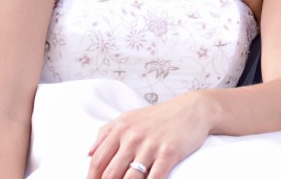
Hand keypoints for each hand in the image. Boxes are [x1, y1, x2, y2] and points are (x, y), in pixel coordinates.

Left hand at [86, 92, 211, 178]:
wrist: (192, 109)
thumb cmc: (159, 117)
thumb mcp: (129, 118)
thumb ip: (106, 133)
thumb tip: (89, 153)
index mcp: (120, 128)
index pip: (97, 160)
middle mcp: (133, 136)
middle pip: (110, 173)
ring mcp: (151, 145)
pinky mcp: (169, 153)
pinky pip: (154, 178)